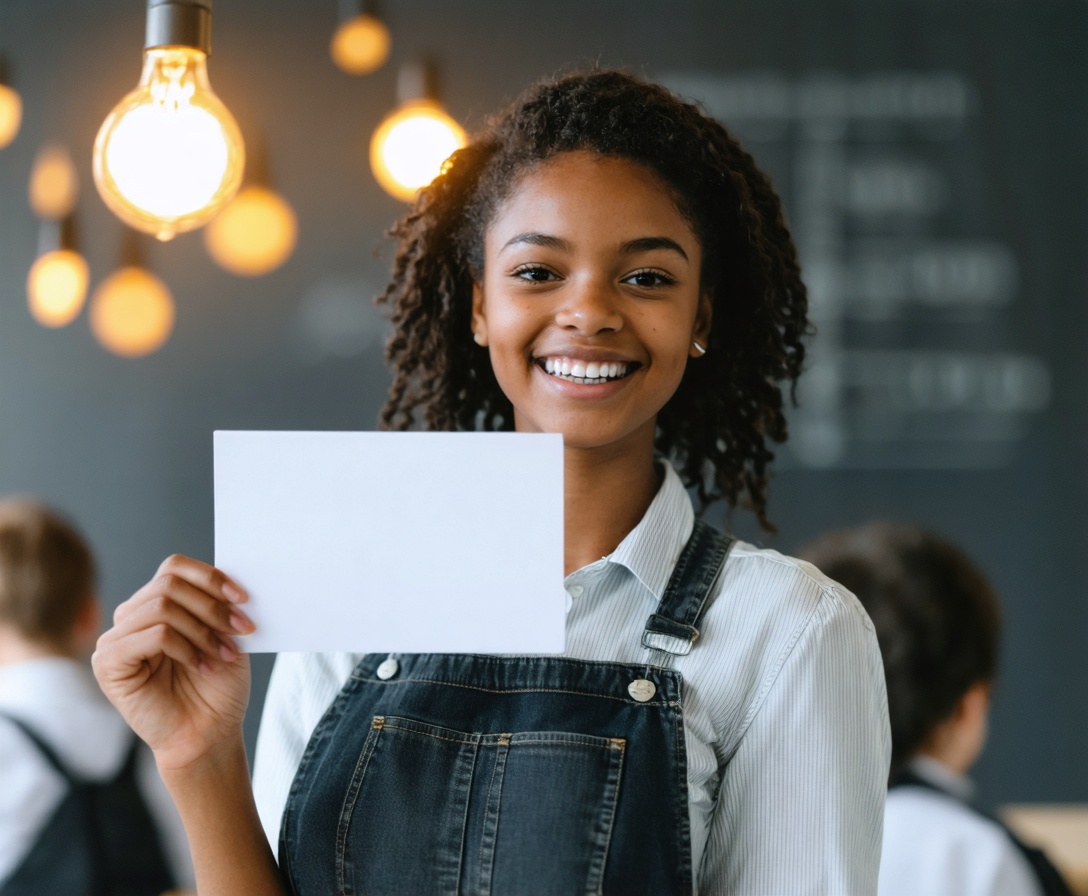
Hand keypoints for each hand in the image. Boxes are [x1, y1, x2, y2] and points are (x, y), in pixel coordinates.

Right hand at [92, 555, 254, 771]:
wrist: (209, 733)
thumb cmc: (218, 686)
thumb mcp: (226, 634)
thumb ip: (220, 602)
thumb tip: (231, 575)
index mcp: (156, 604)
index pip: (174, 567)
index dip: (211, 578)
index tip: (244, 598)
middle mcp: (131, 617)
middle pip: (169, 583)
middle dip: (213, 607)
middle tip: (240, 631)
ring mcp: (115, 639)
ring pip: (162, 607)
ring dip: (203, 630)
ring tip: (223, 653)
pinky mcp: (108, 663)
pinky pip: (153, 634)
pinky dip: (185, 647)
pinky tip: (201, 667)